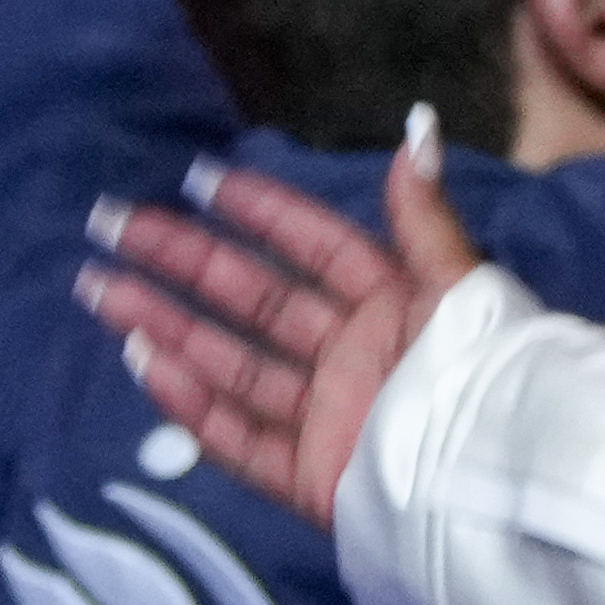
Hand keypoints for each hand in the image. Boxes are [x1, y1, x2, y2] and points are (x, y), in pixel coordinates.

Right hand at [76, 126, 485, 528]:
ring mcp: (328, 416)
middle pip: (253, 299)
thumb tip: (418, 128)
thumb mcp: (460, 286)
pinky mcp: (313, 476)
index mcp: (394, 305)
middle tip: (113, 226)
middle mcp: (353, 355)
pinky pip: (239, 438)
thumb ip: (424, 217)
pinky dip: (190, 405)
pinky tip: (145, 362)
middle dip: (183, 262)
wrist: (503, 474)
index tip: (200, 179)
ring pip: (231, 364)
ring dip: (166, 327)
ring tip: (101, 289)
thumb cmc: (488, 372)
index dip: (262, 211)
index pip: (315, 246)